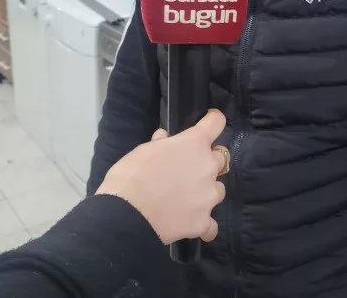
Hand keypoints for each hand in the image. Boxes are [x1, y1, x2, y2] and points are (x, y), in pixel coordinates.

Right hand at [97, 110, 228, 244]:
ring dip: (207, 191)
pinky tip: (192, 224)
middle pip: (220, 159)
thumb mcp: (142, 151)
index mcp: (194, 144)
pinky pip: (211, 224)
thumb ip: (160, 144)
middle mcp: (208, 167)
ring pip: (218, 190)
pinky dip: (204, 224)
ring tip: (189, 199)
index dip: (212, 121)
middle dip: (207, 162)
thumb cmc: (131, 175)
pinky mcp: (204, 221)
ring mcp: (209, 196)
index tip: (209, 122)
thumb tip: (165, 138)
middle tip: (188, 170)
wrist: (126, 215)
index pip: (216, 123)